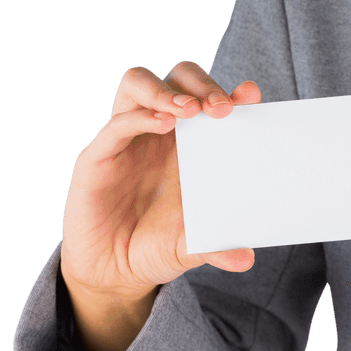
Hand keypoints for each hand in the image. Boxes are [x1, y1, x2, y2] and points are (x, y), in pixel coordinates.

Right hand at [60, 62, 260, 301]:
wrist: (114, 272)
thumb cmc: (158, 247)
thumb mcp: (194, 247)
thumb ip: (219, 246)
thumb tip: (247, 259)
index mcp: (192, 144)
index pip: (210, 100)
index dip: (231, 92)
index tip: (251, 95)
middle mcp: (161, 134)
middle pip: (178, 78)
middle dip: (202, 84)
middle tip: (222, 109)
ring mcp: (128, 140)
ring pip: (139, 84)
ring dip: (167, 90)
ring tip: (191, 109)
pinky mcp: (98, 157)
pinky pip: (116, 125)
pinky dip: (140, 118)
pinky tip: (163, 123)